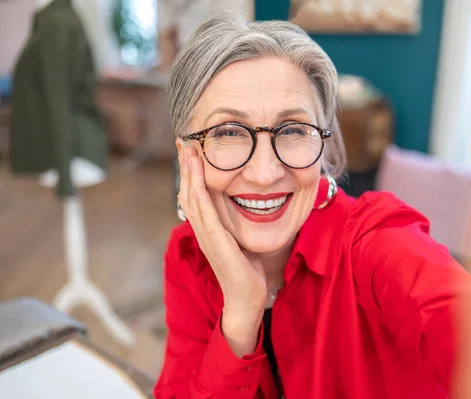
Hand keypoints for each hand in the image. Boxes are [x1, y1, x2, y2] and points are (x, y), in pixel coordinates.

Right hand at [178, 145, 265, 354]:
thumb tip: (241, 201)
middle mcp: (204, 230)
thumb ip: (234, 220)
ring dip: (190, 176)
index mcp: (209, 228)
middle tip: (183, 142)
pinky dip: (200, 197)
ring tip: (188, 153)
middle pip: (188, 192)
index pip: (195, 194)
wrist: (247, 298)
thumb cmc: (246, 269)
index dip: (191, 172)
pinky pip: (206, 217)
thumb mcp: (239, 238)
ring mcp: (207, 237)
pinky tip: (197, 182)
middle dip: (186, 167)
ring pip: (193, 200)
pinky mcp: (217, 245)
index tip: (191, 149)